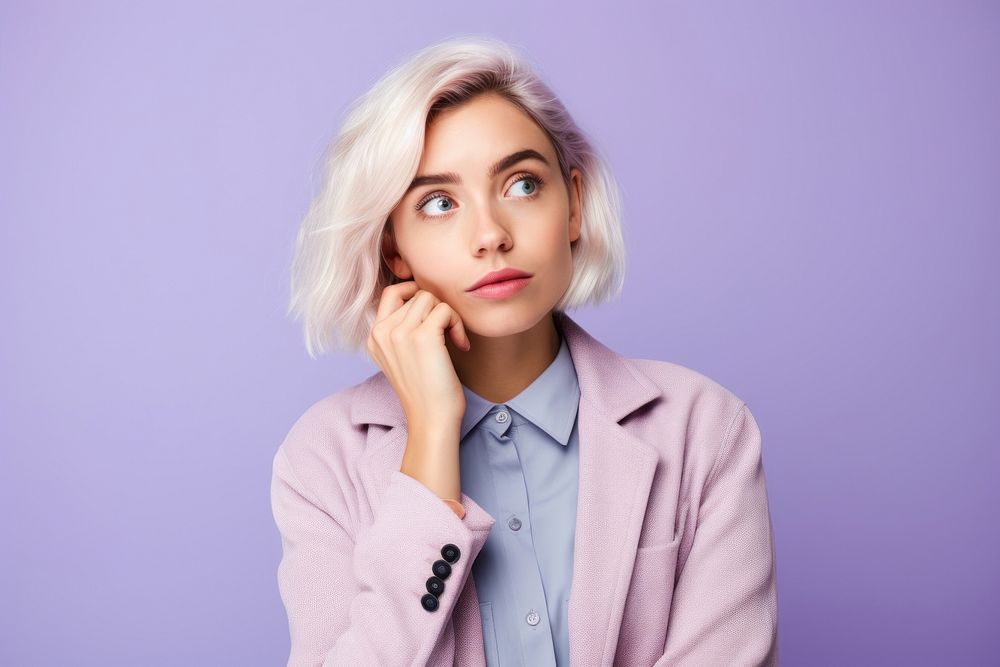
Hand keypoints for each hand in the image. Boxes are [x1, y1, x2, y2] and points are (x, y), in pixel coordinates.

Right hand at [367, 281, 470, 432]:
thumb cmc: (424, 391)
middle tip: (446, 334)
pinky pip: (445, 310)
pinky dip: (458, 324)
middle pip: (416, 294)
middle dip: (436, 309)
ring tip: (452, 338)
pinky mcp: (422, 337)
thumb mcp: (401, 357)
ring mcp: (400, 333)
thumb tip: (423, 299)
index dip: (415, 294)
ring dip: (448, 315)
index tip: (433, 315)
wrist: (431, 419)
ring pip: (430, 298)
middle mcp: (382, 332)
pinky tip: (460, 345)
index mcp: (374, 337)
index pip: (391, 293)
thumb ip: (401, 330)